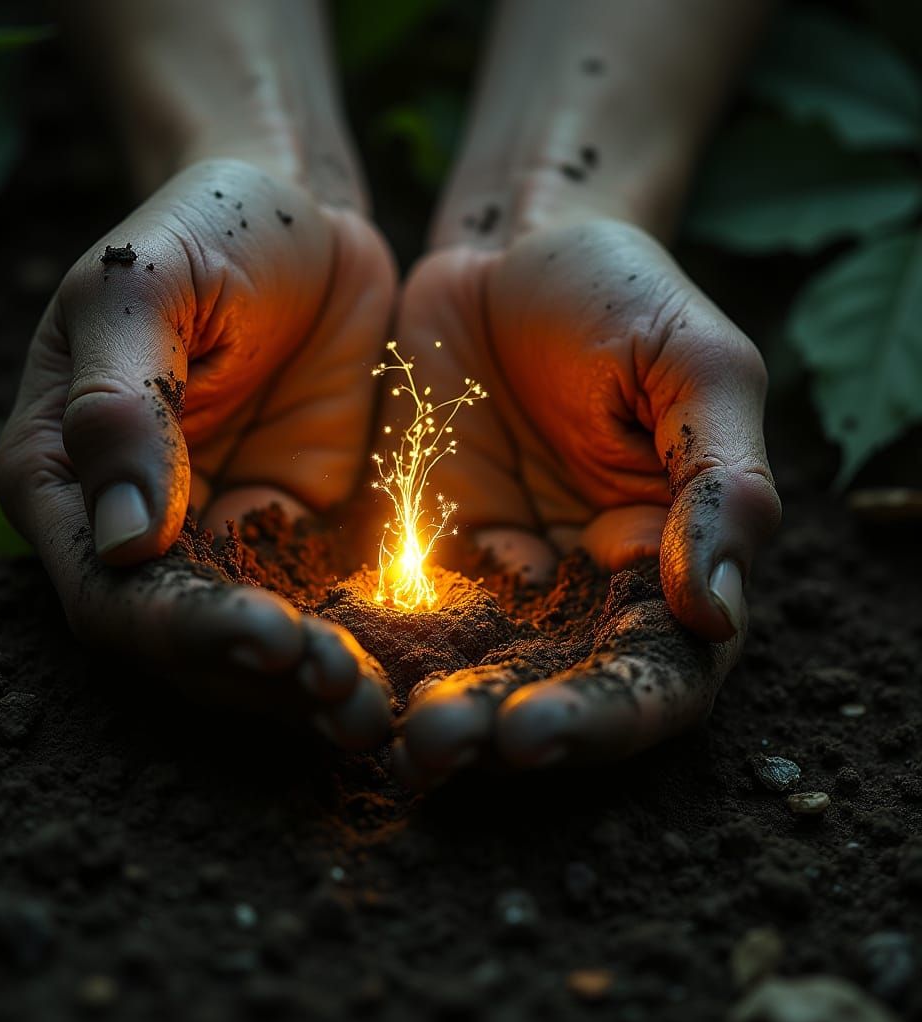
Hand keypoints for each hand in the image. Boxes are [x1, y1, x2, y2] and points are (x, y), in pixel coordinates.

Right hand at [0, 159, 396, 748]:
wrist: (299, 213)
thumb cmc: (206, 227)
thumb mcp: (145, 287)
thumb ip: (123, 403)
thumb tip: (128, 539)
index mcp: (68, 476)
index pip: (111, 592)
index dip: (184, 632)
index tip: (271, 642)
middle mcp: (140, 525)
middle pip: (184, 640)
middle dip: (259, 679)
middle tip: (343, 692)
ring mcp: (223, 533)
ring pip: (256, 641)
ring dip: (310, 685)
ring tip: (376, 712)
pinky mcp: (298, 528)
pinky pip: (324, 601)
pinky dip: (358, 641)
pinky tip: (410, 667)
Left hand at [388, 218, 780, 785]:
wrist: (510, 254)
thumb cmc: (624, 298)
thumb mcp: (697, 367)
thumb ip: (722, 483)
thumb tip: (715, 612)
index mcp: (668, 563)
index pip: (653, 675)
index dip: (603, 716)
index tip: (535, 732)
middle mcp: (581, 592)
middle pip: (550, 694)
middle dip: (498, 728)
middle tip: (437, 744)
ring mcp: (494, 577)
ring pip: (465, 669)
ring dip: (424, 706)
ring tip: (377, 727)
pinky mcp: (420, 551)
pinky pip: (390, 614)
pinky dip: (363, 644)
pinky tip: (322, 662)